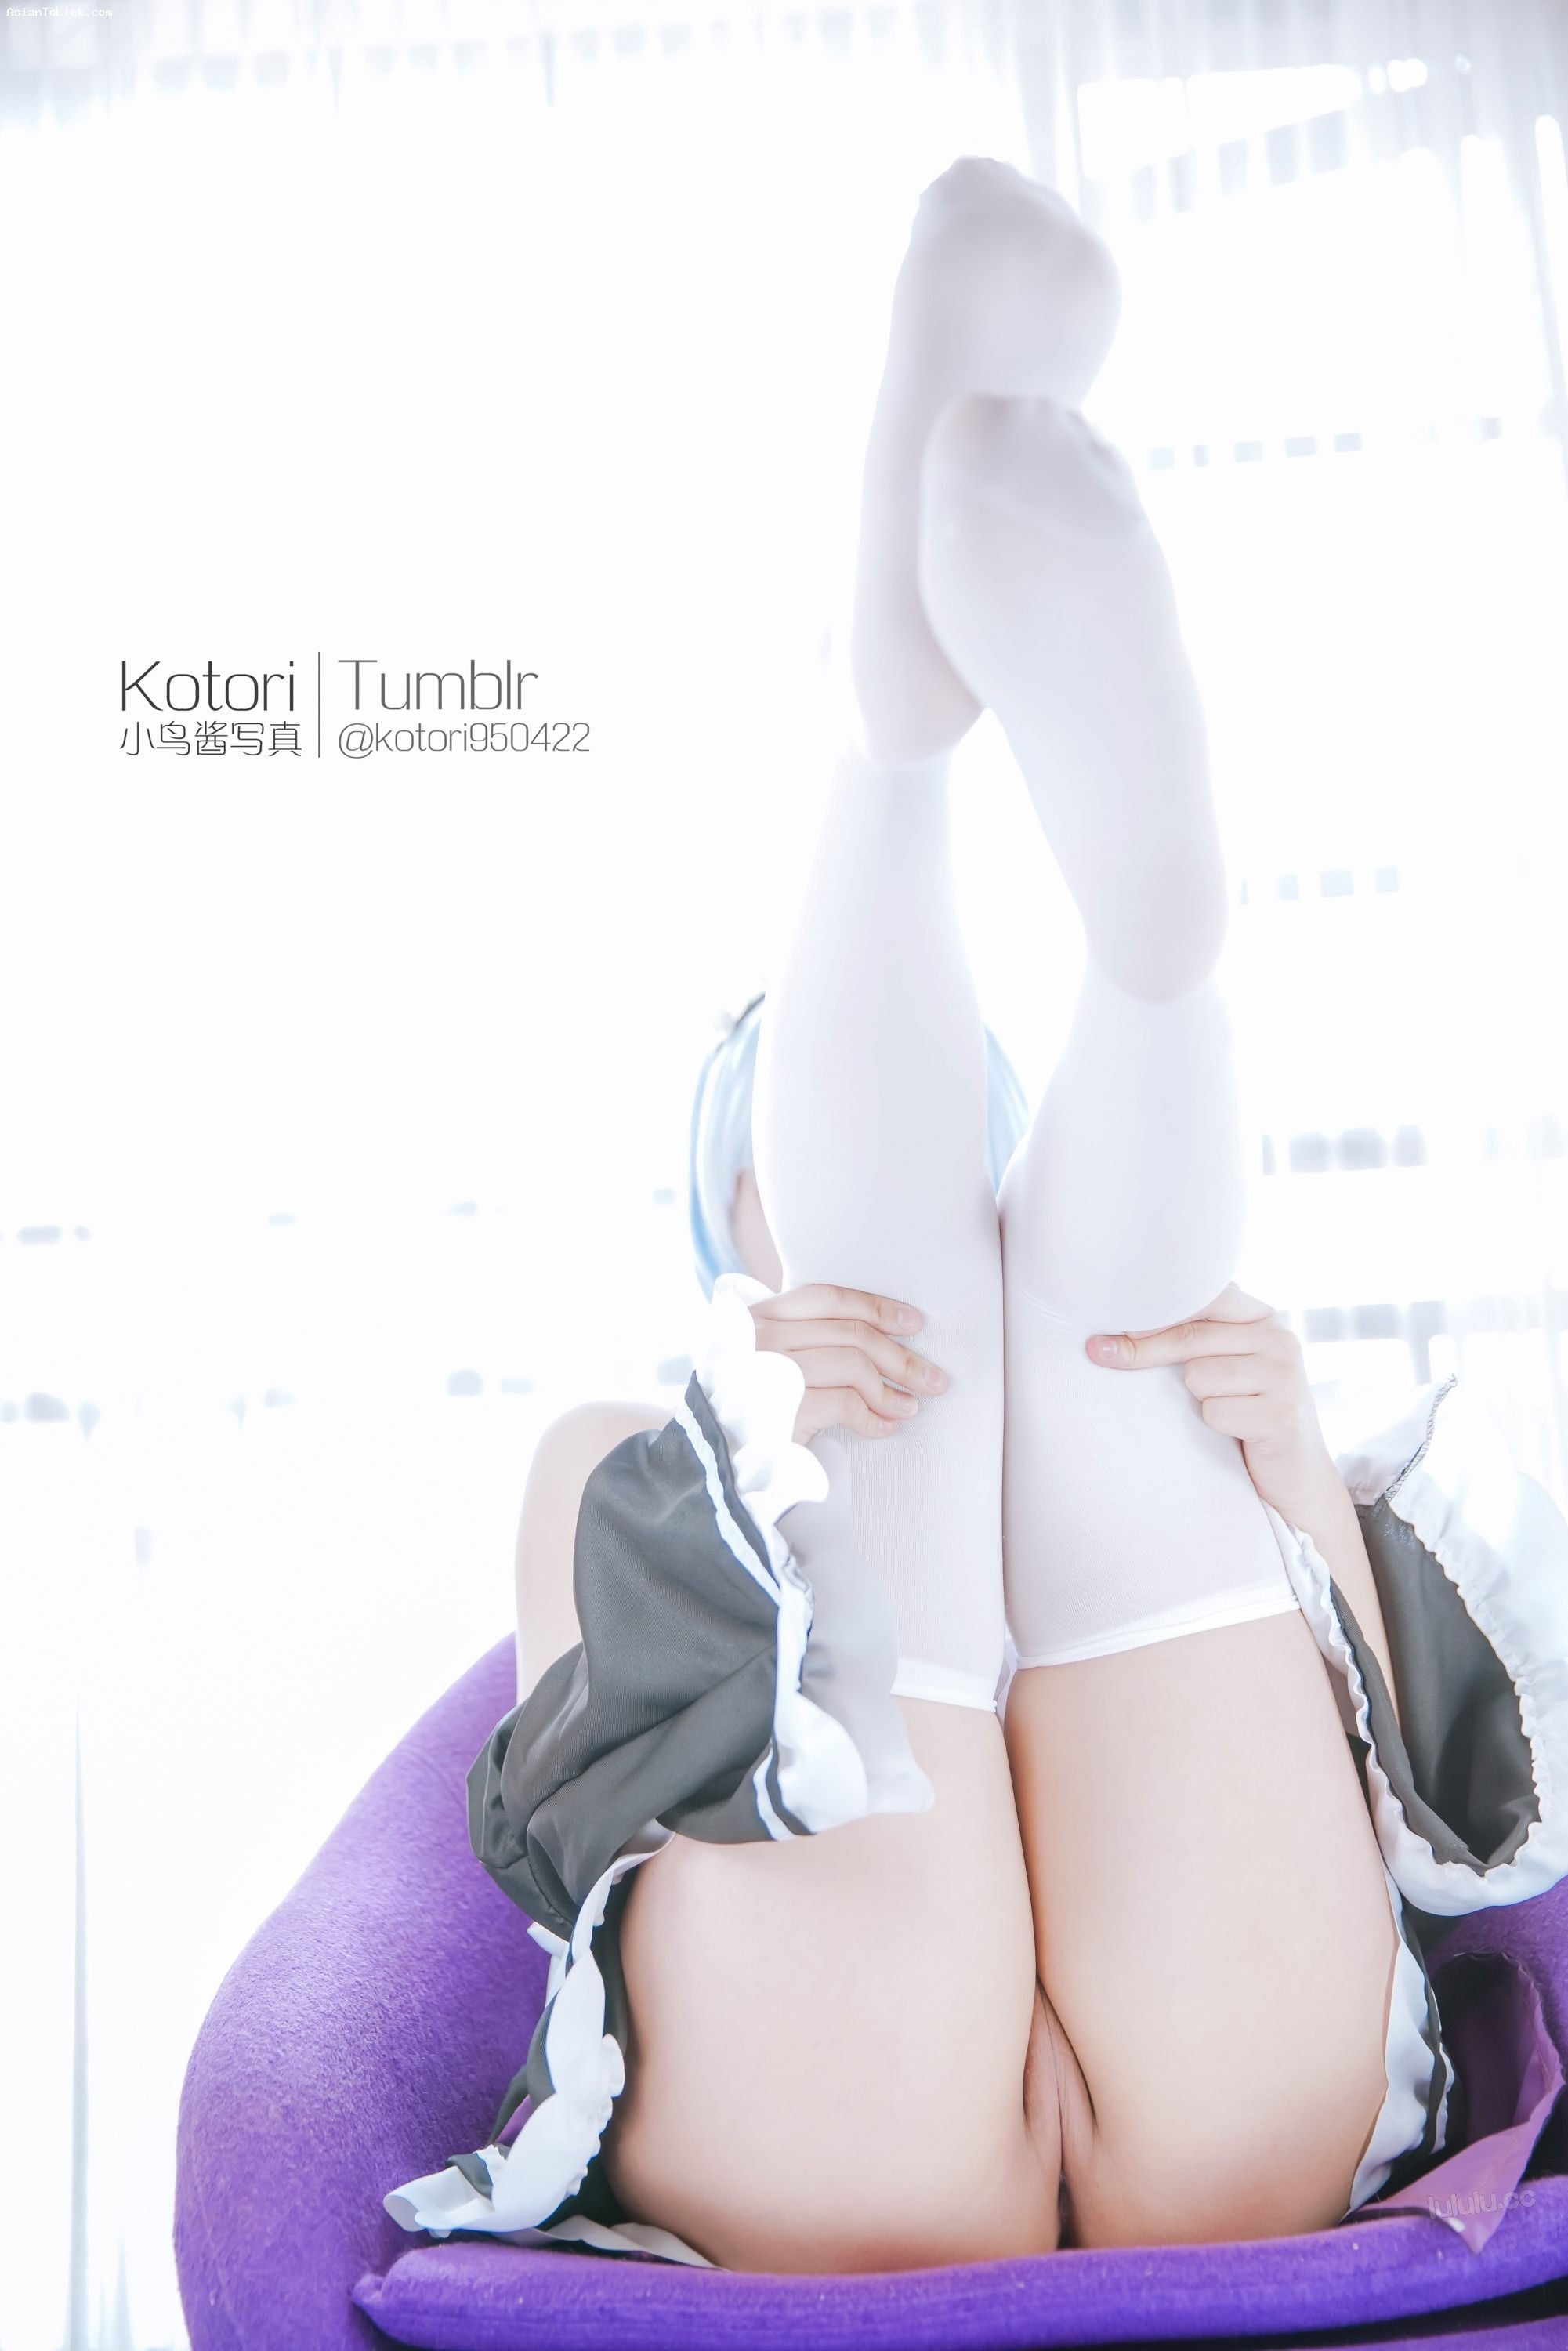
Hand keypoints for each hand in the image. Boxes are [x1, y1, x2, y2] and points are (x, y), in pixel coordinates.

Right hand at [748, 1283, 947, 1441]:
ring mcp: (767, 1371)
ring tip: (909, 1406)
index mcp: (757, 1316)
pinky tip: (885, 1427)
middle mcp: (760, 1337)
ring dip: (891, 1390)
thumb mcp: (764, 1360)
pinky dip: (874, 1417)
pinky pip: (846, 1404)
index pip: (827, 1298)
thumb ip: (802, 1339)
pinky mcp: (780, 1410)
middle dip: (901, 1356)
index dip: (876, 1307)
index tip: (914, 1323)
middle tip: (933, 1378)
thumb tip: (879, 1335)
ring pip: (853, 1365)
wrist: (711, 1458)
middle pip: (851, 1333)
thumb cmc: (744, 1408)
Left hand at [1085, 1284, 1343, 1531]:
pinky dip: (1215, 1425)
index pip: (1206, 1297)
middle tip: (1103, 1353)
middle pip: (1192, 1336)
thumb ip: (1202, 1334)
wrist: (1299, 1473)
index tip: (1114, 1320)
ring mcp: (1284, 1378)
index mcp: (1266, 1318)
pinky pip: (1215, 1412)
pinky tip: (1238, 1431)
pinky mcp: (1280, 1418)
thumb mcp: (1234, 1362)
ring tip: (1226, 1407)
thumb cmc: (1251, 1411)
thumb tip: (1127, 1323)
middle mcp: (1280, 1340)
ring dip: (1199, 1398)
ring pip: (1199, 1376)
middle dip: (1144, 1349)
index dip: (1158, 1308)